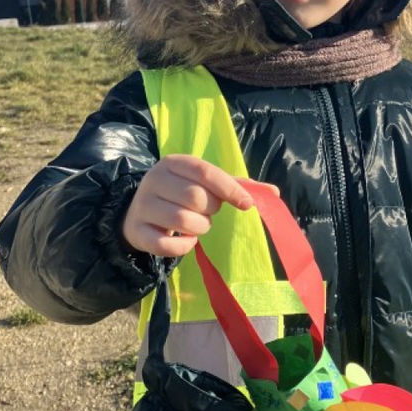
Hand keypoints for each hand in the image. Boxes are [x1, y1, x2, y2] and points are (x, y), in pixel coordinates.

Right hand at [122, 155, 275, 258]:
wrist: (139, 212)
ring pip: (183, 221)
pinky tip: (185, 240)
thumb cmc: (181, 195)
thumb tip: (274, 193)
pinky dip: (183, 247)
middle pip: (196, 198)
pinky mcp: (137, 231)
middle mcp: (155, 180)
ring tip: (196, 225)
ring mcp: (143, 205)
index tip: (247, 204)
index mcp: (174, 163)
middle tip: (206, 213)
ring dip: (199, 228)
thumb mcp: (205, 185)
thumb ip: (237, 186)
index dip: (229, 189)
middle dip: (210, 211)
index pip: (205, 172)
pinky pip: (167, 245)